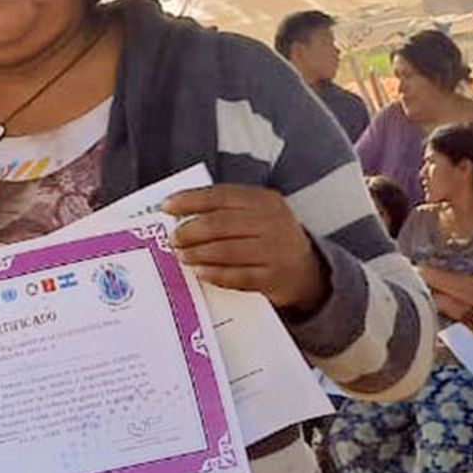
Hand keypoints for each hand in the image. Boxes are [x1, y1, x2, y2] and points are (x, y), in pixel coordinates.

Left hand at [163, 185, 326, 312]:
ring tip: (181, 255)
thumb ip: (225, 212)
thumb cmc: (268, 239)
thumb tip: (180, 214)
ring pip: (227, 250)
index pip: (221, 195)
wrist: (307, 272)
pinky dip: (215, 273)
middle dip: (191, 230)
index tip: (166, 206)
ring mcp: (275, 250)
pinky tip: (199, 272)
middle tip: (173, 238)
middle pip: (221, 223)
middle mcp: (272, 222)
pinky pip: (238, 276)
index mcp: (264, 200)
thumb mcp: (256, 216)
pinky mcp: (274, 277)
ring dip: (198, 253)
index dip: (191, 200)